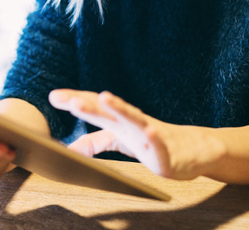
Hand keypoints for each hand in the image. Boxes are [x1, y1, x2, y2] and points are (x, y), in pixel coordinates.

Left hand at [48, 89, 224, 179]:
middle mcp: (133, 123)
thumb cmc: (152, 140)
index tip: (54, 97)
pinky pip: (161, 145)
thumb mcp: (121, 140)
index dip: (76, 100)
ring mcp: (151, 135)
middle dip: (89, 104)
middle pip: (109, 111)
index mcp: (120, 121)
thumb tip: (70, 149)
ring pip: (135, 120)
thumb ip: (96, 141)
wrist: (194, 149)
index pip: (95, 107)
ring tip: (106, 98)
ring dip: (120, 108)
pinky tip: (149, 131)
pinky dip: (156, 138)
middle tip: (69, 100)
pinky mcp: (167, 152)